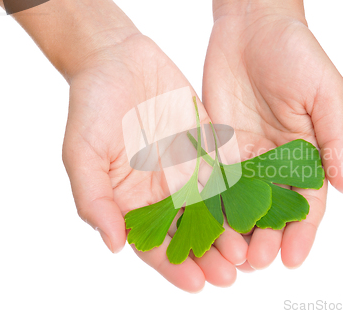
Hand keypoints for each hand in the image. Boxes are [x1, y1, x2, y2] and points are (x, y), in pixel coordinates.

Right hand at [63, 33, 246, 291]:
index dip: (174, 265)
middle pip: (190, 232)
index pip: (154, 244)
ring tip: (249, 251)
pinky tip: (259, 208)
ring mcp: (189, 169)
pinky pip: (230, 172)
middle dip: (210, 255)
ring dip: (231, 231)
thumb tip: (114, 244)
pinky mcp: (210, 146)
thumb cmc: (92, 107)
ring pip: (215, 209)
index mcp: (133, 201)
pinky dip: (244, 192)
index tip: (196, 283)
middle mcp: (164, 191)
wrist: (118, 60)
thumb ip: (95, 198)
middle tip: (231, 273)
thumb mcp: (82, 153)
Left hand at [203, 0, 342, 269]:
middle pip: (274, 209)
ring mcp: (246, 154)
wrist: (251, 25)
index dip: (303, 231)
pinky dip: (213, 204)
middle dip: (267, 237)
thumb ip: (337, 138)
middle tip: (256, 261)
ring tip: (230, 253)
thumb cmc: (296, 52)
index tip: (293, 257)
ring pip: (243, 203)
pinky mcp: (217, 144)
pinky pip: (214, 180)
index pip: (309, 201)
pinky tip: (208, 224)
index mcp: (309, 151)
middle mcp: (277, 160)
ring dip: (238, 229)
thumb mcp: (327, 92)